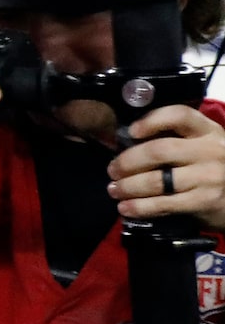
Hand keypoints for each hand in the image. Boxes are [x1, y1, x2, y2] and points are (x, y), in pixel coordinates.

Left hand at [109, 105, 224, 229]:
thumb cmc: (209, 169)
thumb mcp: (200, 147)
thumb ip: (172, 139)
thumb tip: (126, 143)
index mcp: (207, 131)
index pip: (180, 115)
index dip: (152, 120)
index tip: (131, 131)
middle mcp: (211, 150)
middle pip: (159, 150)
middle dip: (128, 162)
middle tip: (113, 170)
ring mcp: (209, 176)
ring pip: (157, 180)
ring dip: (128, 186)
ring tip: (114, 190)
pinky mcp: (205, 201)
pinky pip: (164, 204)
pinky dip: (140, 207)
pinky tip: (126, 208)